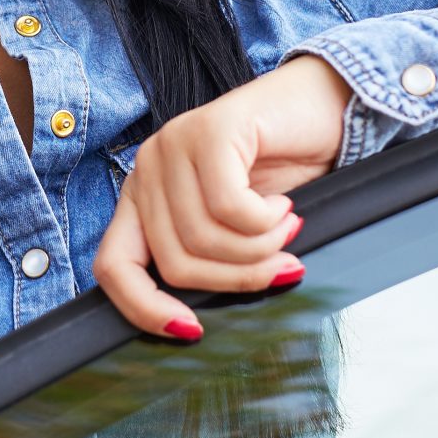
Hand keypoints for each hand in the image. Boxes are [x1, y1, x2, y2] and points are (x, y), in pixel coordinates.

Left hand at [93, 54, 352, 339]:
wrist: (324, 108)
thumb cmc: (282, 169)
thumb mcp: (235, 228)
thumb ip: (207, 261)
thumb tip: (193, 327)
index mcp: (144, 197)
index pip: (113, 267)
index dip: (145, 310)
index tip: (193, 329)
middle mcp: (149, 169)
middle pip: (174, 263)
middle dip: (238, 278)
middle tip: (281, 264)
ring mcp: (174, 145)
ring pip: (203, 239)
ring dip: (260, 250)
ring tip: (286, 227)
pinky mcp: (209, 131)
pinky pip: (230, 208)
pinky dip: (267, 221)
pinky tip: (282, 206)